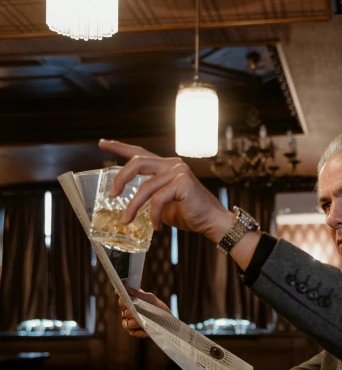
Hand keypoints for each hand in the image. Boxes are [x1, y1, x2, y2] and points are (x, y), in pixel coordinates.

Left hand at [99, 139, 233, 241]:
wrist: (212, 221)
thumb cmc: (189, 213)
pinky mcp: (183, 183)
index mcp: (166, 166)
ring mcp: (178, 171)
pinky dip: (154, 216)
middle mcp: (172, 164)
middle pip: (137, 162)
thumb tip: (131, 206)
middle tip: (112, 195)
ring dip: (133, 206)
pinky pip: (158, 200)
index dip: (119, 147)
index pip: (139, 153)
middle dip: (121, 179)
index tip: (102, 143)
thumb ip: (149, 198)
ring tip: (127, 220)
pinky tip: (157, 226)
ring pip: (145, 187)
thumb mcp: (163, 204)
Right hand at [118, 286, 170, 338]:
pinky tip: (147, 327)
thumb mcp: (149, 298)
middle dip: (132, 311)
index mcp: (130, 303)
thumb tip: (124, 284)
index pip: (121, 301)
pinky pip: (132, 331)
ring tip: (145, 320)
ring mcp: (129, 323)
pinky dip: (140, 330)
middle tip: (140, 310)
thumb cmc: (158, 307)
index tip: (129, 300)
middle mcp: (127, 312)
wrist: (168, 321)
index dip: (124, 300)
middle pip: (124, 312)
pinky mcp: (133, 332)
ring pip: (126, 323)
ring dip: (136, 321)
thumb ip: (136, 293)